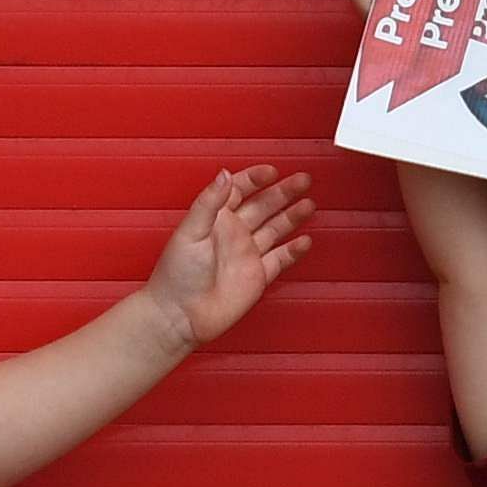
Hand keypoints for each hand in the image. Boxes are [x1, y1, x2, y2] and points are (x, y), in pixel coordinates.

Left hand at [142, 163, 318, 346]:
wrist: (180, 315)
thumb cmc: (176, 275)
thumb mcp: (190, 231)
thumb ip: (209, 202)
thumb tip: (224, 174)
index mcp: (216, 219)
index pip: (239, 190)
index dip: (255, 178)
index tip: (272, 171)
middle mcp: (234, 234)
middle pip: (264, 206)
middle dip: (283, 192)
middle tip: (303, 180)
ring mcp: (247, 254)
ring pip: (276, 229)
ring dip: (293, 216)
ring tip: (310, 204)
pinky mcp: (257, 276)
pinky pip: (280, 259)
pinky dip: (293, 250)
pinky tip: (305, 240)